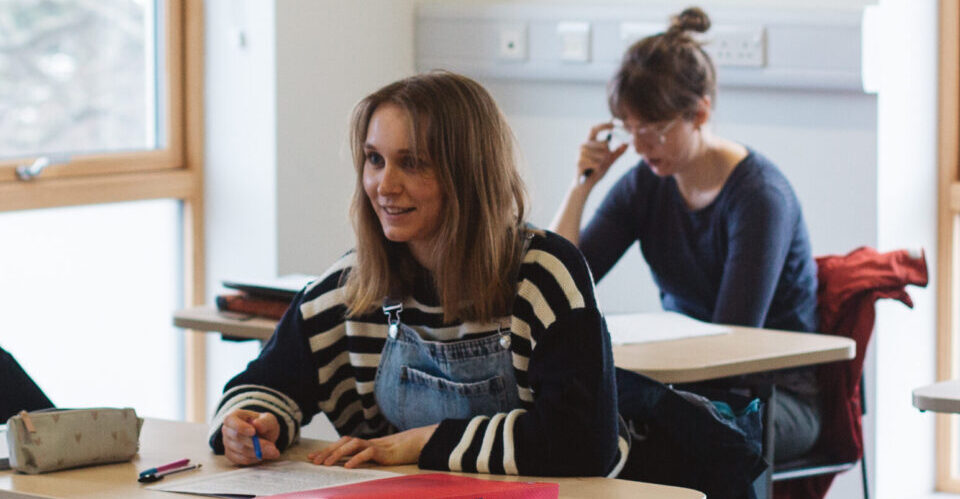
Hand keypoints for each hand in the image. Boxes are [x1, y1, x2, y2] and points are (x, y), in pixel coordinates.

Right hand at [222, 409, 281, 464]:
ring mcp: (227, 443)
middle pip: (237, 437)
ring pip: (241, 450)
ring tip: (273, 451)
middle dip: (255, 443)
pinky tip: (263, 455)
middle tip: (272, 446)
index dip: (240, 427)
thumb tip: (256, 424)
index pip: (230, 420)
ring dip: (258, 451)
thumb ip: (264, 422)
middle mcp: (227, 429)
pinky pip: (242, 459)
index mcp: (233, 416)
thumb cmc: (264, 425)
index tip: (253, 432)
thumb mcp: (268, 420)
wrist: (263, 436)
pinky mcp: (230, 455)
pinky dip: (255, 459)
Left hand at [307, 424, 437, 467]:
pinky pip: (367, 453)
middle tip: (314, 461)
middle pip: (342, 443)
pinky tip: (348, 467)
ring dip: (338, 454)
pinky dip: (357, 459)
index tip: (311, 457)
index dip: (325, 450)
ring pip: (352, 445)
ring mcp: (373, 445)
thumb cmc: (392, 452)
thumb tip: (344, 466)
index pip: (339, 445)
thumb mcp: (373, 456)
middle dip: (327, 452)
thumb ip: (360, 458)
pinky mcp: (382, 451)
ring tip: (327, 464)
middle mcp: (364, 443)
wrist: (412, 444)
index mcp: (361, 444)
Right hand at [576, 122, 628, 187]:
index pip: (595, 128)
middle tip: (604, 158)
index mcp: (589, 142)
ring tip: (596, 166)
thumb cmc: (596, 171)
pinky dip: (597, 168)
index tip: (614, 123)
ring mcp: (580, 154)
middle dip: (608, 152)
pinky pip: (596, 163)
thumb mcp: (609, 160)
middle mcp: (583, 145)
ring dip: (602, 162)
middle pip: (603, 143)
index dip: (604, 124)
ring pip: (601, 154)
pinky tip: (592, 170)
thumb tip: (628, 143)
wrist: (585, 185)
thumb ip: (618, 152)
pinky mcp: (579, 162)